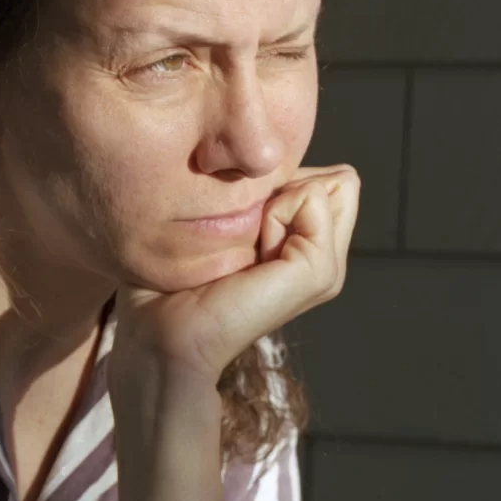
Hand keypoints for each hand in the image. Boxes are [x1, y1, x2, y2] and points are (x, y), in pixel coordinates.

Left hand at [113, 165, 359, 384]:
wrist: (161, 333)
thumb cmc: (170, 280)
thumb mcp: (221, 224)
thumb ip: (256, 198)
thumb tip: (281, 166)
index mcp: (304, 249)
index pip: (327, 179)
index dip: (279, 181)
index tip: (238, 221)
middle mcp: (323, 259)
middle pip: (338, 181)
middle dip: (284, 187)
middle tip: (244, 232)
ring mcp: (326, 268)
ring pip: (328, 184)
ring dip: (275, 200)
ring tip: (245, 245)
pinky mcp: (318, 271)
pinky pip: (311, 199)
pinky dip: (273, 212)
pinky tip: (250, 252)